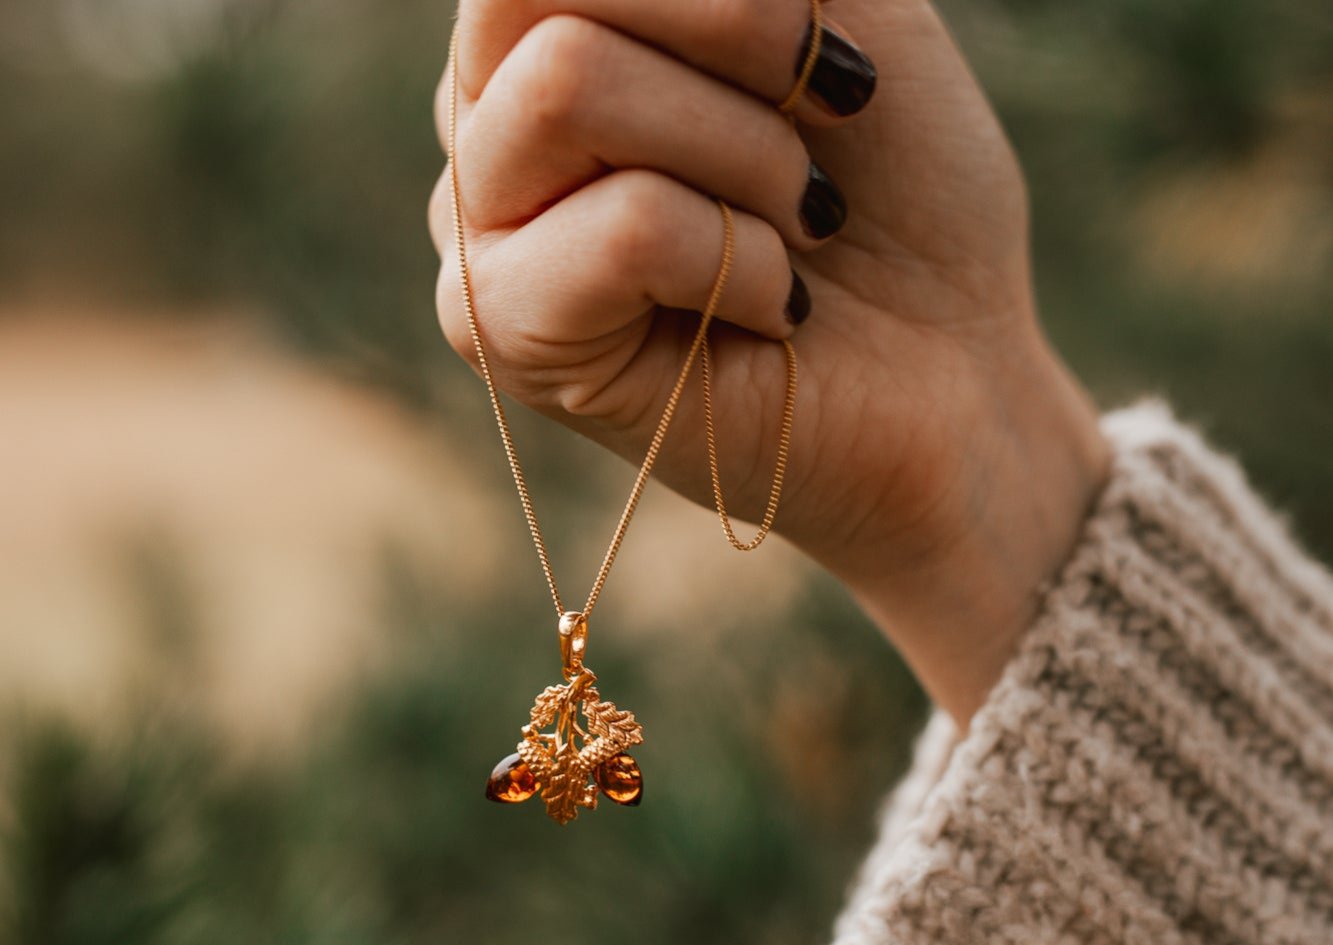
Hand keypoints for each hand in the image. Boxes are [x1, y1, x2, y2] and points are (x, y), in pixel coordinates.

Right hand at [430, 0, 1111, 726]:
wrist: (949, 375)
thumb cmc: (897, 196)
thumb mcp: (839, 8)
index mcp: (547, 32)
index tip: (825, 42)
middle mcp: (490, 123)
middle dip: (735, 28)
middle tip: (830, 121)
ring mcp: (485, 230)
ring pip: (569, 85)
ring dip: (745, 152)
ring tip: (807, 227)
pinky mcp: (510, 337)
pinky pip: (626, 228)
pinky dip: (741, 259)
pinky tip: (777, 313)